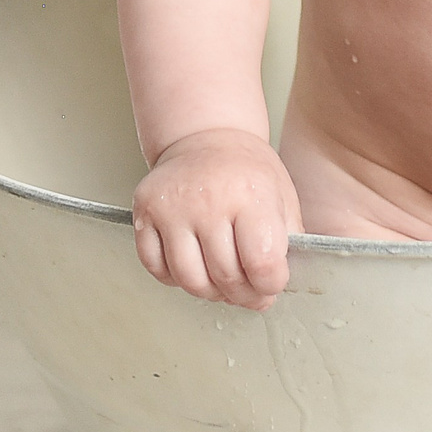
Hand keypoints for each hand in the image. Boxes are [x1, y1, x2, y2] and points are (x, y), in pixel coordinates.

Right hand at [132, 128, 303, 309]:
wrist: (205, 136)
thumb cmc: (246, 170)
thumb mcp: (282, 197)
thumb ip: (287, 242)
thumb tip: (276, 285)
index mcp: (250, 195)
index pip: (262, 263)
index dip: (271, 285)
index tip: (272, 283)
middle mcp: (207, 201)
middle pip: (225, 277)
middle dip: (244, 295)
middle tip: (251, 292)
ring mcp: (171, 207)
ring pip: (189, 280)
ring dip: (210, 293)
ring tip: (223, 282)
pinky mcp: (144, 212)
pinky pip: (156, 269)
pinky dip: (176, 279)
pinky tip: (194, 264)